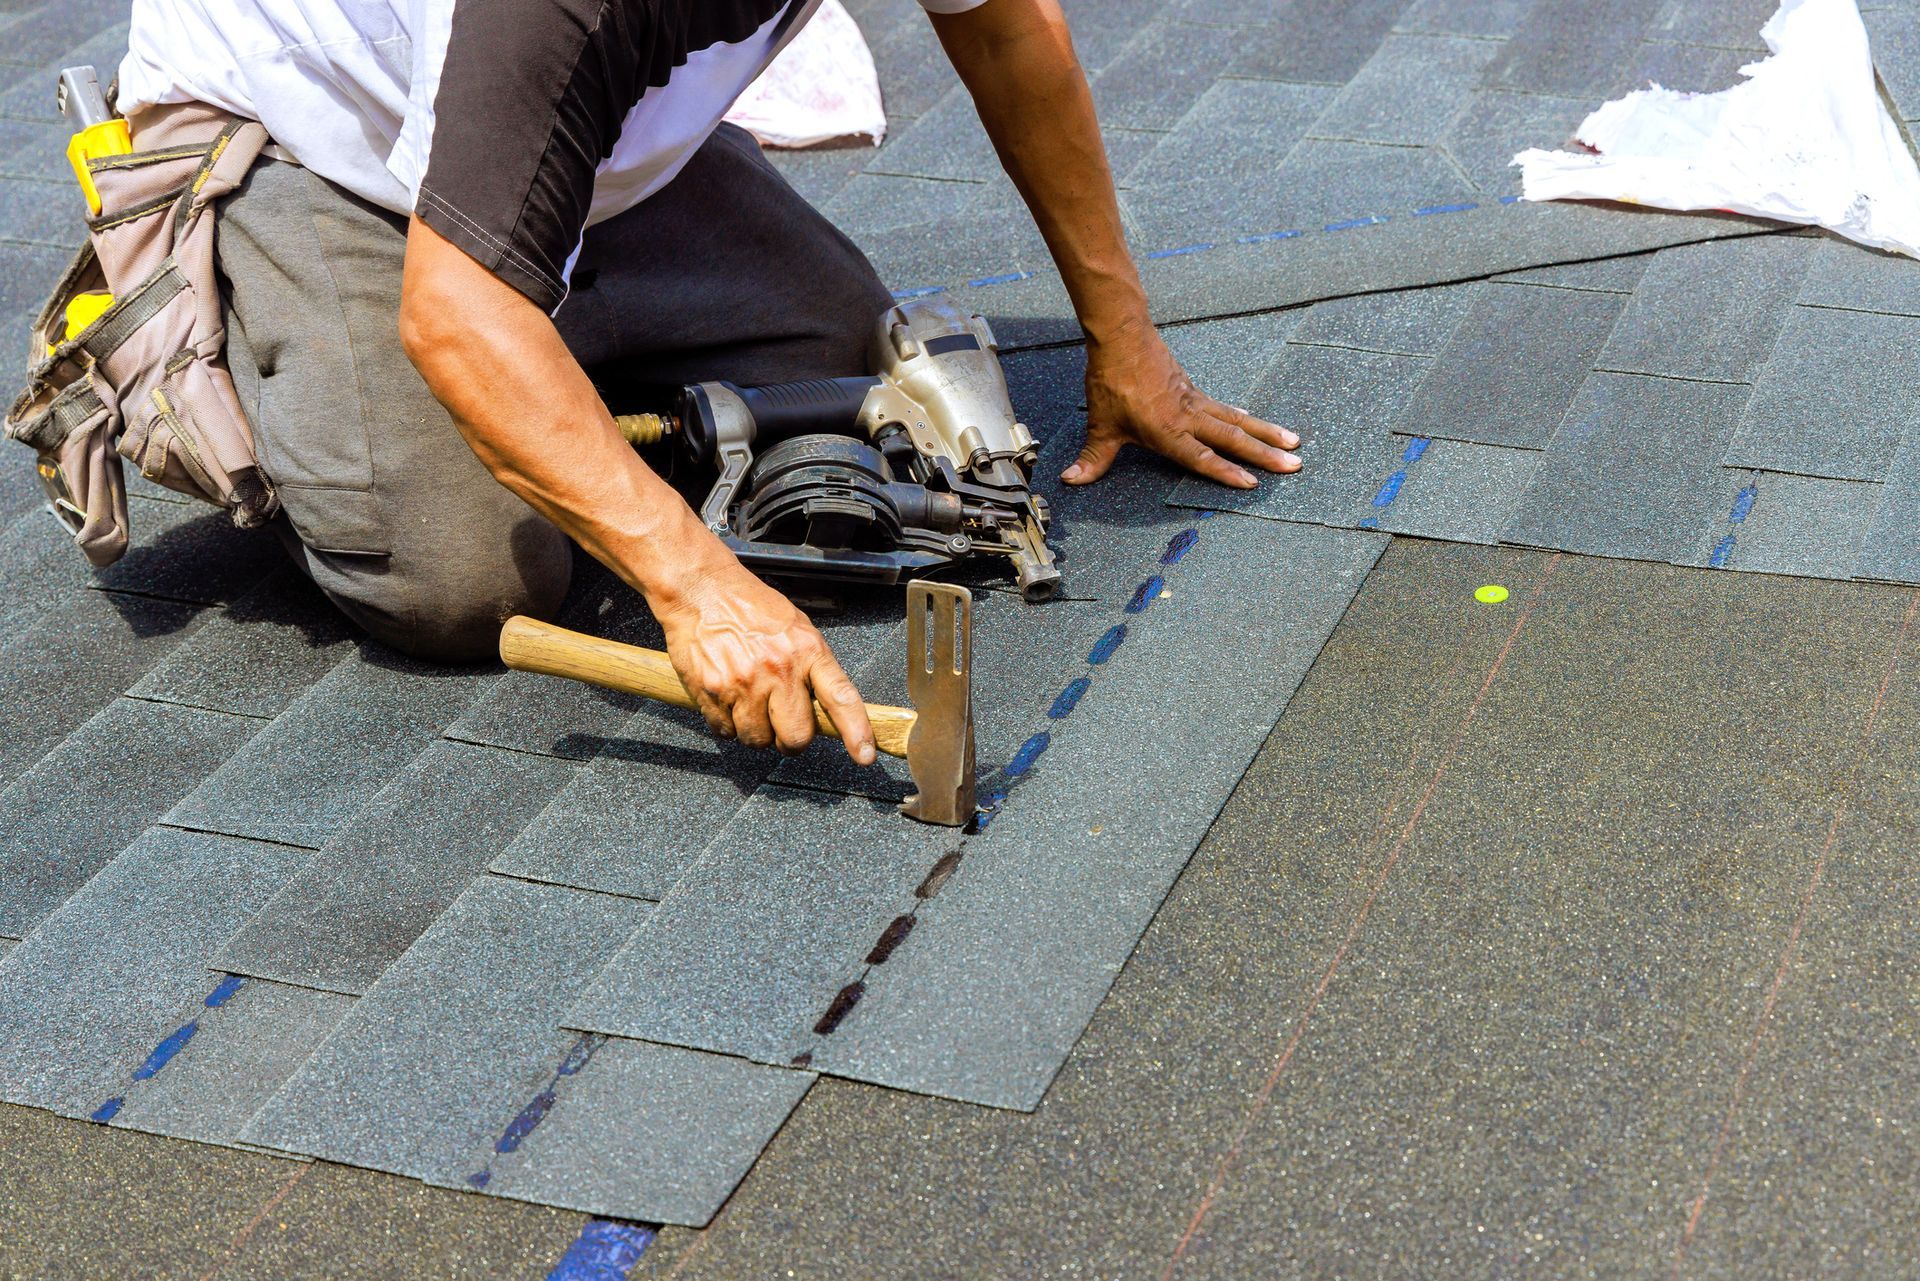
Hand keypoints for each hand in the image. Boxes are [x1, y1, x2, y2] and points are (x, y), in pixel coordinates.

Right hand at [653, 557, 875, 763]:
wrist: (702, 590)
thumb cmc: (750, 606)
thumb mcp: (796, 629)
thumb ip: (812, 666)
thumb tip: (825, 707)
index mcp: (807, 651)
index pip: (840, 698)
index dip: (856, 731)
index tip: (864, 755)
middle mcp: (778, 670)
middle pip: (795, 737)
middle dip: (790, 740)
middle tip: (782, 726)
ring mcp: (744, 683)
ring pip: (757, 739)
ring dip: (754, 731)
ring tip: (749, 700)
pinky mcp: (713, 691)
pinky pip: (725, 731)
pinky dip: (727, 723)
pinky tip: (727, 697)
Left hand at [1063, 326, 1300, 488]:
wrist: (1121, 336)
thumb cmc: (1111, 381)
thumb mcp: (1100, 424)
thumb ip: (1093, 456)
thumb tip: (1072, 479)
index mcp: (1167, 430)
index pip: (1201, 457)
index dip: (1226, 472)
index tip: (1253, 483)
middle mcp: (1187, 416)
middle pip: (1232, 438)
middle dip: (1264, 454)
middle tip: (1294, 465)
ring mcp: (1193, 401)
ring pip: (1237, 421)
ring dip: (1265, 433)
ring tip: (1294, 443)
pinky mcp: (1193, 390)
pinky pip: (1224, 408)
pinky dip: (1244, 418)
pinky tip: (1255, 423)